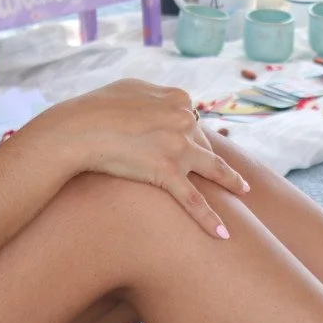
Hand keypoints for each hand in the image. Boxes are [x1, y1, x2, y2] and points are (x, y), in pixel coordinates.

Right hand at [44, 79, 249, 237]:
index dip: (188, 133)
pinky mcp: (167, 173)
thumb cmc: (96, 107)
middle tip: (218, 171)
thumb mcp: (131, 88)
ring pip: (212, 168)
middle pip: (201, 142)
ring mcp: (178, 147)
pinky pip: (193, 200)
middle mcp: (184, 120)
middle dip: (204, 156)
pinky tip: (222, 235)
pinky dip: (209, 219)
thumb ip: (155, 95)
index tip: (187, 143)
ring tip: (245, 192)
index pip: (192, 118)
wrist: (77, 129)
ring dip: (231, 182)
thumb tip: (165, 101)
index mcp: (177, 98)